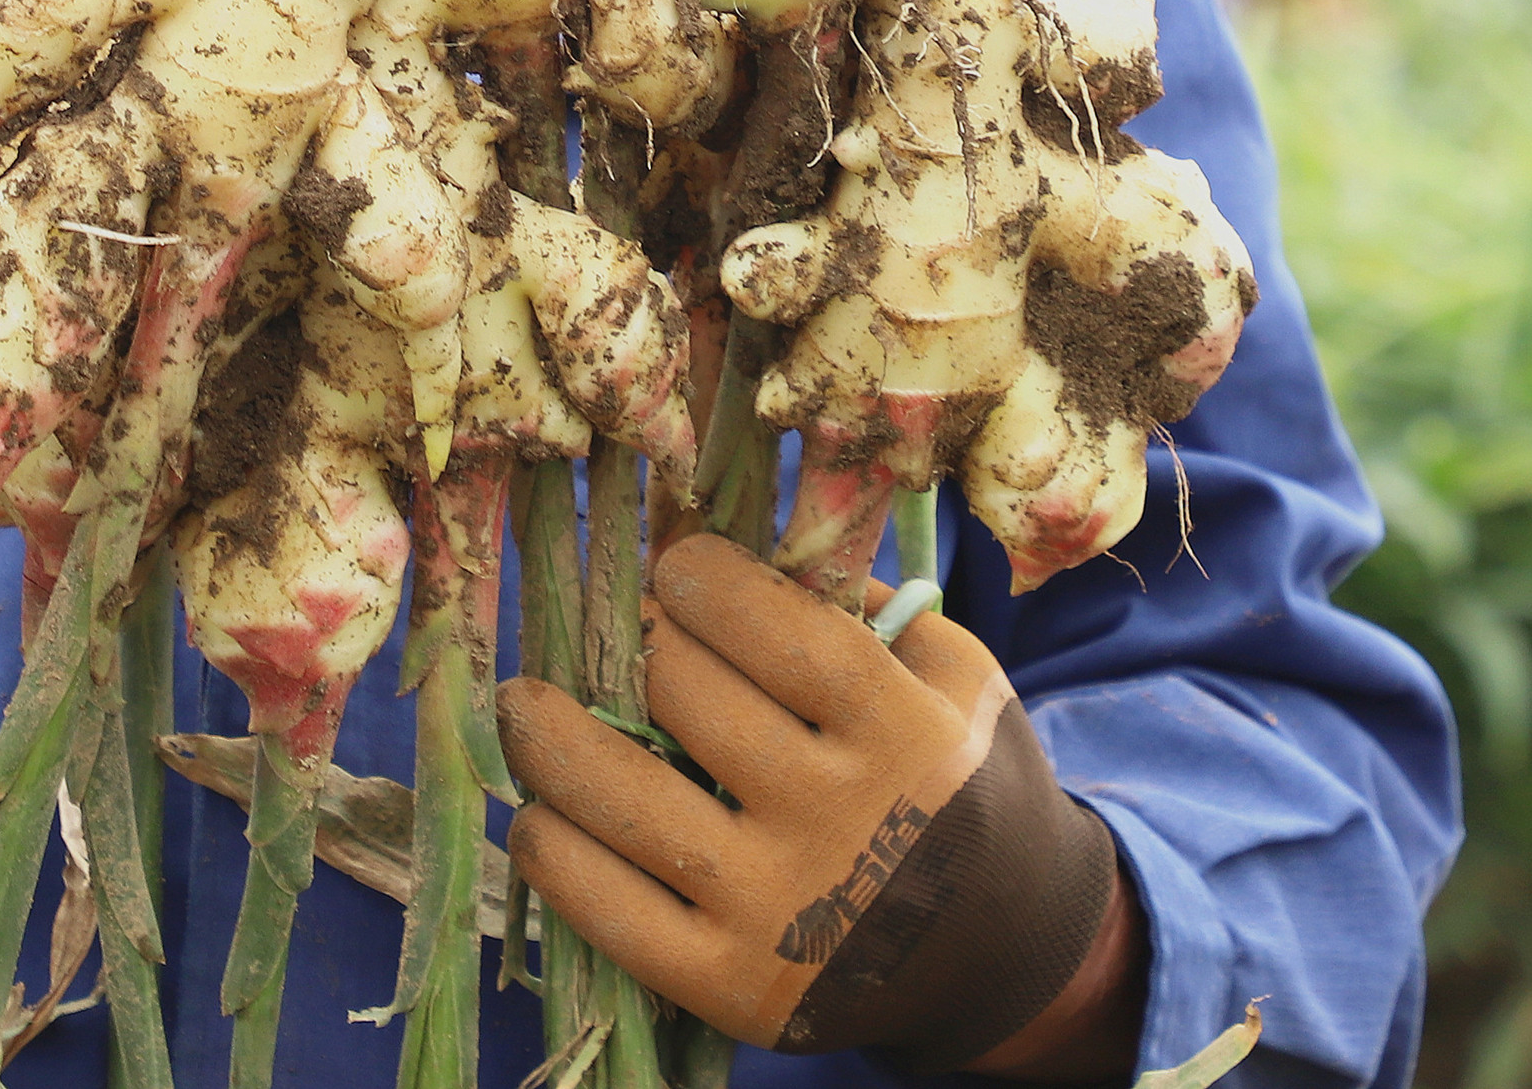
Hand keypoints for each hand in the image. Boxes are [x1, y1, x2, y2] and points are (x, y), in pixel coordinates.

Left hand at [497, 534, 1138, 1076]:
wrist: (1006, 955)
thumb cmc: (963, 785)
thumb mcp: (954, 680)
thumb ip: (862, 607)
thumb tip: (733, 544)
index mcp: (905, 736)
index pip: (777, 632)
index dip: (703, 581)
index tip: (674, 568)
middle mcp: (843, 825)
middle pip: (688, 697)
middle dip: (642, 646)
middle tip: (625, 636)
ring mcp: (782, 913)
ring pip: (625, 798)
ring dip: (551, 740)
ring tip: (526, 706)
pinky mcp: (733, 987)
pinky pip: (612, 909)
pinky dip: (556, 852)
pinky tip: (538, 815)